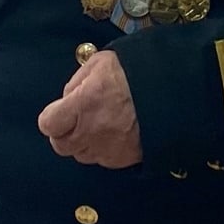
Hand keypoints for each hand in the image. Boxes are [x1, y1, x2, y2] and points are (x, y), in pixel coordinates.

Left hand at [37, 50, 141, 167]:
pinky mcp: (125, 159)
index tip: (60, 112)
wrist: (174, 89)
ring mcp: (109, 148)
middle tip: (76, 122)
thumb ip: (77, 82)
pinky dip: (105, 150)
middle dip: (65, 134)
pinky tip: (114, 134)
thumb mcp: (100, 63)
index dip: (52, 118)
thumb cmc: (137, 72)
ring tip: (99, 126)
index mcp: (84, 103)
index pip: (48, 124)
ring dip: (85, 143)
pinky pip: (104, 160)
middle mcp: (93, 130)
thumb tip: (67, 98)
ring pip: (82, 156)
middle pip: (61, 146)